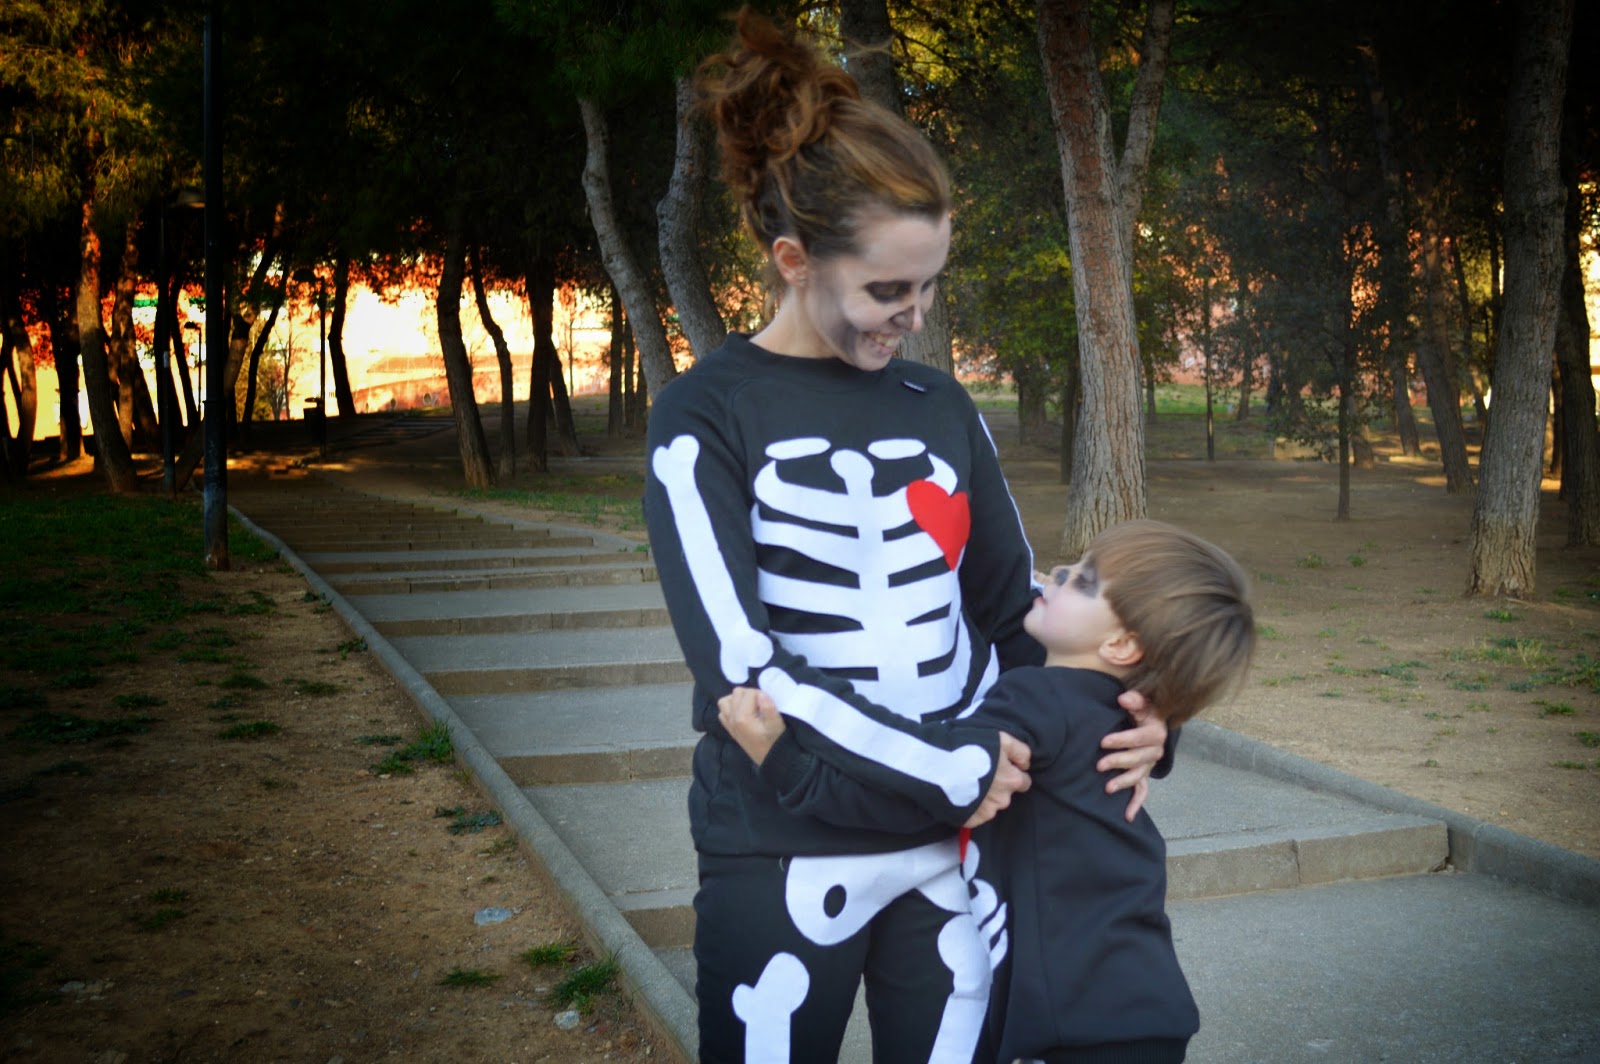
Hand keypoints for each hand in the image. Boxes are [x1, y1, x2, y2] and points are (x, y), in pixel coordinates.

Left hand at [718, 686, 782, 765]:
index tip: (767, 704)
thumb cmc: (774, 741)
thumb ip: (769, 708)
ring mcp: (729, 724)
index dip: (761, 695)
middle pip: (736, 693)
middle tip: (760, 705)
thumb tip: (761, 694)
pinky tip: (743, 713)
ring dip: (737, 699)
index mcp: (743, 717)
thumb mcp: (776, 725)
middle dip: (749, 694)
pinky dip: (730, 709)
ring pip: (725, 701)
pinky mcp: (729, 728)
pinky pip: (723, 712)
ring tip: (750, 706)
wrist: (770, 759)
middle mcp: (732, 719)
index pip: (749, 692)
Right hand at [963, 731, 1031, 827]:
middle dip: (999, 786)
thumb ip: (1019, 751)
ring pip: (991, 805)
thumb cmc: (969, 747)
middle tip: (981, 774)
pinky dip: (971, 806)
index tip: (1000, 766)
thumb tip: (1025, 765)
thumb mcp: (1000, 738)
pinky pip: (976, 814)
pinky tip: (960, 794)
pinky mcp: (971, 820)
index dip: (1013, 771)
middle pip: (1006, 794)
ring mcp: (987, 811)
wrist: (937, 765)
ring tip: (967, 783)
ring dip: (984, 797)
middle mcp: (1003, 798)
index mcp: (1012, 779)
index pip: (1024, 780)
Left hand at [1098, 688, 1167, 821]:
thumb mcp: (1141, 703)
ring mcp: (1149, 765)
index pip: (1140, 738)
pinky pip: (1142, 791)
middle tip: (1099, 765)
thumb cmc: (1142, 711)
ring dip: (1124, 782)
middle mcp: (1155, 751)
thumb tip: (1123, 699)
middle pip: (1138, 760)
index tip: (1103, 742)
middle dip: (1118, 762)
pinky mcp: (1144, 775)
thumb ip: (1134, 700)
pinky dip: (1135, 804)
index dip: (1122, 740)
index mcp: (1156, 732)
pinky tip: (1127, 816)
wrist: (1151, 722)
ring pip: (1139, 776)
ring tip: (1108, 788)